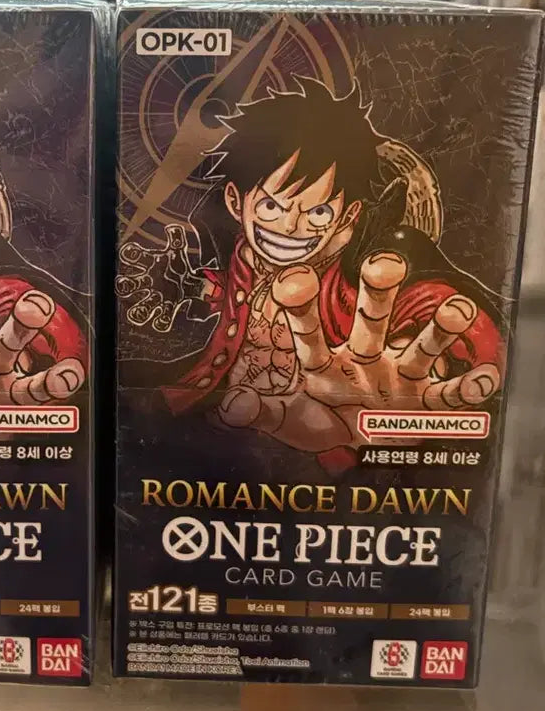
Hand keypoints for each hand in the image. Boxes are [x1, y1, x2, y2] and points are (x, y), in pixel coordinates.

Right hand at [116, 224, 204, 331]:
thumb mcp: (177, 251)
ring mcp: (155, 296)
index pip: (134, 258)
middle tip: (122, 284)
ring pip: (141, 305)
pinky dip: (161, 321)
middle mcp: (148, 282)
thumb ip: (176, 238)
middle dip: (124, 285)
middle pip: (129, 284)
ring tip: (137, 313)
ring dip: (138, 310)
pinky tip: (162, 322)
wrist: (191, 283)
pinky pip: (161, 317)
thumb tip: (173, 228)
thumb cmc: (178, 266)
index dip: (129, 255)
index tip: (128, 253)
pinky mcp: (167, 308)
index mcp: (149, 265)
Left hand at [217, 252, 500, 451]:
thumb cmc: (323, 424)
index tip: (293, 281)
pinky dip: (467, 388)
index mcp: (324, 364)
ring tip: (455, 311)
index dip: (301, 309)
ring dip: (438, 331)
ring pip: (420, 347)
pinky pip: (449, 394)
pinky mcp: (426, 402)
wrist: (362, 447)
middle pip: (372, 322)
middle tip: (385, 264)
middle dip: (378, 294)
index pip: (310, 333)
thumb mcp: (290, 421)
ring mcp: (397, 376)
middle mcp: (364, 359)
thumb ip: (261, 413)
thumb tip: (228, 406)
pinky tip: (483, 378)